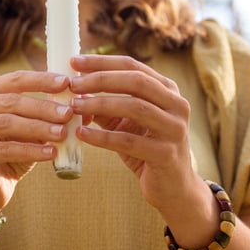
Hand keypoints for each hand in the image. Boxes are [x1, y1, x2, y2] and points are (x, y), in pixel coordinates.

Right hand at [0, 70, 72, 218]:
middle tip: (68, 113)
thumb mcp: (30, 129)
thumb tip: (82, 105)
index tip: (66, 83)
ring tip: (62, 133)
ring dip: (38, 127)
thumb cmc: (12, 151)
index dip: (41, 80)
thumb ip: (49, 115)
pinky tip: (50, 153)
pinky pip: (5, 150)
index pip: (15, 79)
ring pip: (7, 123)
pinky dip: (30, 151)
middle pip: (11, 102)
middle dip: (43, 107)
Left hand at [67, 54, 201, 212]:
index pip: (133, 66)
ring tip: (74, 107)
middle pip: (136, 81)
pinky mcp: (166, 154)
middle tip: (72, 84)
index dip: (102, 62)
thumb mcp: (126, 123)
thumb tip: (75, 90)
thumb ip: (106, 106)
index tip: (74, 62)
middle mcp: (177, 105)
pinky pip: (129, 141)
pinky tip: (82, 134)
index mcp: (168, 90)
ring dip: (100, 104)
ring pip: (135, 107)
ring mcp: (174, 129)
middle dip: (100, 79)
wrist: (173, 187)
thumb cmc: (147, 149)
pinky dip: (102, 137)